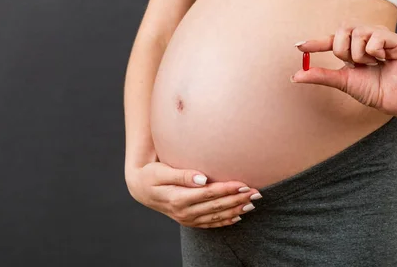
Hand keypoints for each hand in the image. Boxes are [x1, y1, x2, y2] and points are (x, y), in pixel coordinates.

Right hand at [125, 162, 261, 228]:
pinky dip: (225, 221)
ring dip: (235, 210)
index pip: (209, 194)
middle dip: (237, 200)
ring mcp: (186, 218)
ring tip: (252, 203)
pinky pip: (209, 224)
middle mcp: (183, 212)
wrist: (140, 188)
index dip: (227, 189)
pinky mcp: (188, 221)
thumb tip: (202, 178)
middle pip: (216, 206)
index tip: (243, 184)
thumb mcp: (162, 171)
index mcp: (178, 198)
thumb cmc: (151, 174)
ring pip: (215, 216)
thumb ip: (182, 175)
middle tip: (255, 192)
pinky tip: (238, 217)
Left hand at [291, 23, 396, 117]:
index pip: (331, 39)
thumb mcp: (343, 81)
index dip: (315, 42)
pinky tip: (383, 60)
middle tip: (353, 64)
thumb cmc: (373, 90)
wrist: (395, 102)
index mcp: (353, 45)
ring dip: (359, 54)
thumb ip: (321, 76)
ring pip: (358, 32)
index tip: (298, 46)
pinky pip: (376, 37)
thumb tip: (295, 76)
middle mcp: (367, 36)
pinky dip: (374, 52)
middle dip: (342, 50)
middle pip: (343, 29)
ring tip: (371, 64)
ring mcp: (382, 36)